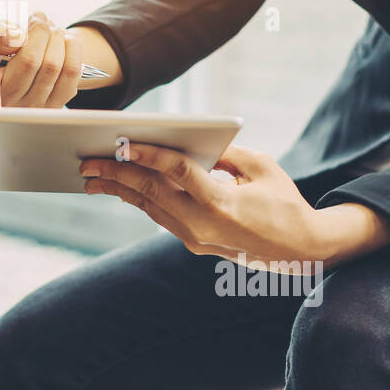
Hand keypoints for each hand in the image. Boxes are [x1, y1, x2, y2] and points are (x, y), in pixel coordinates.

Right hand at [0, 13, 118, 107]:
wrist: (23, 59)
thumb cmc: (1, 49)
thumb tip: (16, 37)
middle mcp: (10, 101)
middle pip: (31, 61)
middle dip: (39, 31)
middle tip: (37, 20)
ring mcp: (36, 106)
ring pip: (54, 64)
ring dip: (56, 37)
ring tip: (49, 29)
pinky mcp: (60, 101)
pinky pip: (72, 70)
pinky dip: (71, 46)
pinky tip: (62, 41)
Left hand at [79, 143, 389, 267]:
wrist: (301, 249)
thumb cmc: (284, 201)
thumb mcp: (260, 167)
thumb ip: (223, 152)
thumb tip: (189, 140)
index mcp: (222, 202)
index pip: (177, 173)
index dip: (148, 155)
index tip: (122, 142)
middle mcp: (204, 224)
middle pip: (151, 193)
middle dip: (116, 175)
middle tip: (87, 160)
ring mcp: (196, 238)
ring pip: (150, 208)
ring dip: (119, 190)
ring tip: (91, 176)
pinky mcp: (194, 243)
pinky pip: (160, 217)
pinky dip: (139, 200)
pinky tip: (120, 188)